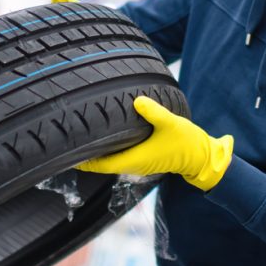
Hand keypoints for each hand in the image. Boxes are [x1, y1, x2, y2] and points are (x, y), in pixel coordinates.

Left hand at [76, 96, 233, 191]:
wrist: (201, 156)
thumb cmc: (187, 143)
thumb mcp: (170, 123)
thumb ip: (154, 112)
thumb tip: (137, 101)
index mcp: (133, 159)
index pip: (99, 164)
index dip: (80, 160)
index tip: (64, 152)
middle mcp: (132, 163)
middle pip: (100, 162)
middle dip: (84, 153)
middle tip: (67, 138)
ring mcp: (137, 162)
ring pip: (109, 158)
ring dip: (95, 150)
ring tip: (80, 135)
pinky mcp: (142, 157)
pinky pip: (118, 154)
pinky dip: (108, 147)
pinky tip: (104, 135)